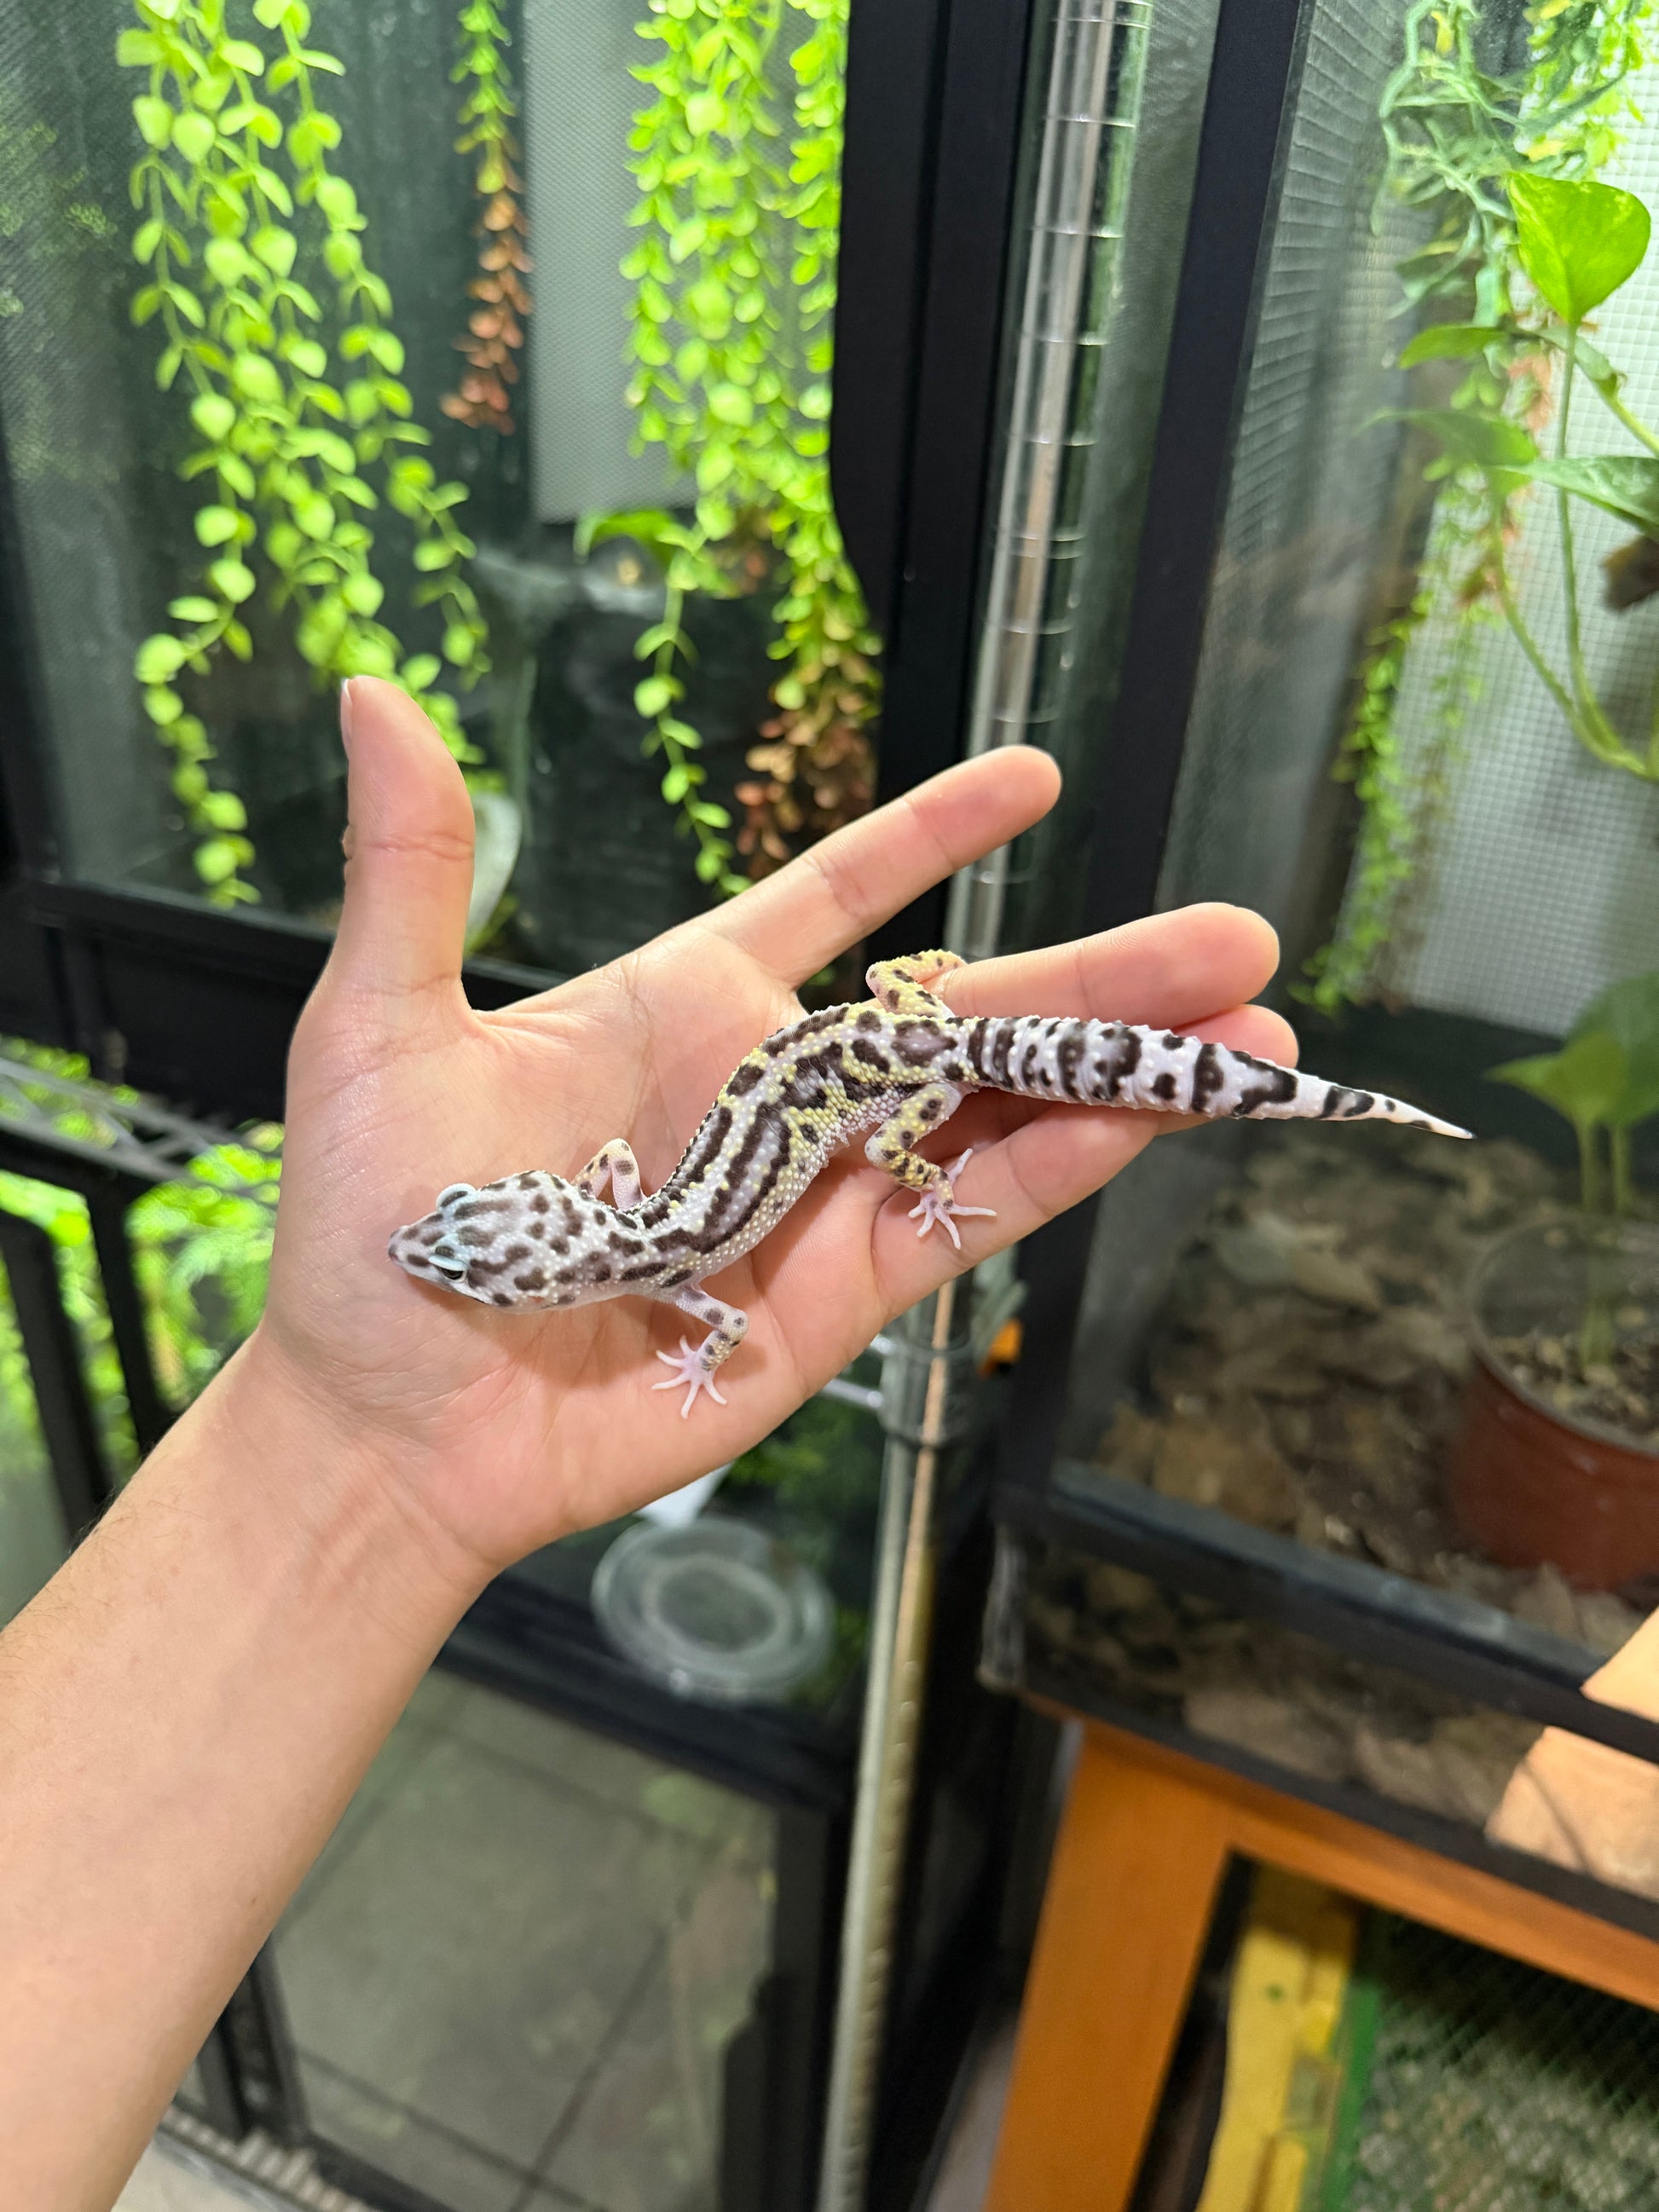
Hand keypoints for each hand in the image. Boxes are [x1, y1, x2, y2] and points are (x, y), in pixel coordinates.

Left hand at [252, 678, 1293, 1585]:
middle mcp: (772, 1093)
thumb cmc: (375, 1229)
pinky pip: (969, 1216)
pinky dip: (1065, 1167)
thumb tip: (373, 693)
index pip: (836, 896)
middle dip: (1105, 971)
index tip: (1037, 775)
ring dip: (1123, 1071)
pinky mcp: (841, 1296)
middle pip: (965, 1010)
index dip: (933, 835)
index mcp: (683, 1006)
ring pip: (998, 1112)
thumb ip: (414, 873)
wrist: (390, 1426)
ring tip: (1257, 1035)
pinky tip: (1155, 1119)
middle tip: (1240, 937)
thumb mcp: (380, 1030)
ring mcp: (818, 1195)